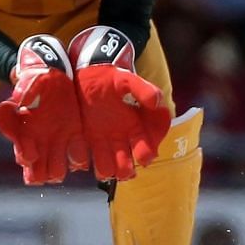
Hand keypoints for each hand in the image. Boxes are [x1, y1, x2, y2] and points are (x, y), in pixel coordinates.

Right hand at [0, 34, 87, 184]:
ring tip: (62, 163)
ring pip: (55, 169)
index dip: (25, 156)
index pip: (22, 152)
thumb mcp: (31, 80)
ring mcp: (57, 142)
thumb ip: (24, 90)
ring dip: (58, 170)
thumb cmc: (39, 79)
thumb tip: (18, 99)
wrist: (58, 75)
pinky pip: (76, 156)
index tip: (30, 155)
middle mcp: (39, 142)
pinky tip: (79, 156)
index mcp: (25, 131)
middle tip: (48, 166)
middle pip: (37, 170)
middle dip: (41, 172)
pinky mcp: (75, 137)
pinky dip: (78, 158)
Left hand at [68, 26, 171, 181]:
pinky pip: (90, 157)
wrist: (88, 73)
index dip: (148, 152)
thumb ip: (143, 89)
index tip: (145, 156)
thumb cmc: (111, 76)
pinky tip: (87, 163)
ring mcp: (106, 140)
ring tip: (106, 170)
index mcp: (137, 125)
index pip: (148, 145)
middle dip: (128, 169)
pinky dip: (89, 162)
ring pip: (110, 164)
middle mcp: (123, 136)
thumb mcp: (128, 80)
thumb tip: (157, 101)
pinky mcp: (89, 140)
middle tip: (126, 171)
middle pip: (129, 161)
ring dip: (110, 170)